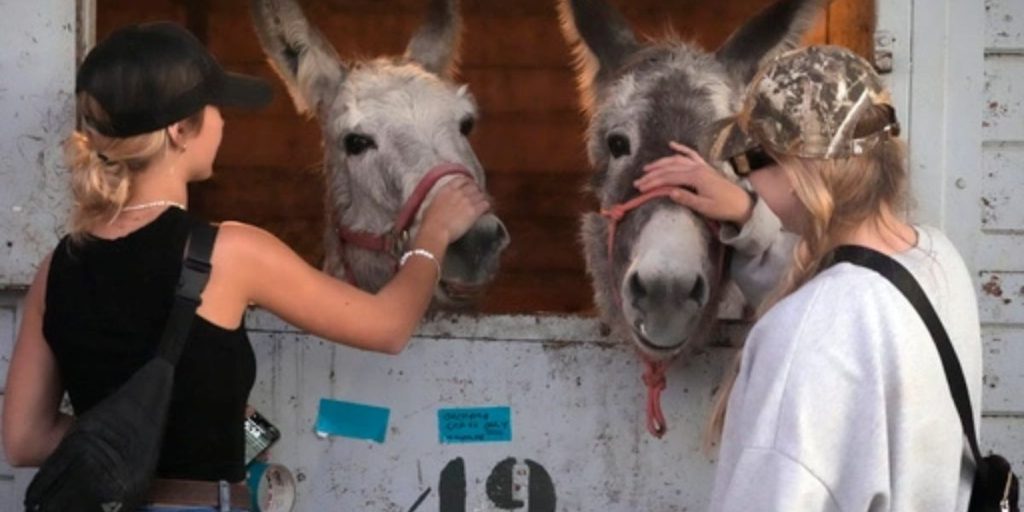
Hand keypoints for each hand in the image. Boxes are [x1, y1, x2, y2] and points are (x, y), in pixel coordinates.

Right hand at [421, 177, 489, 243]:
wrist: (436, 230)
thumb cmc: (430, 222)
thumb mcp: (431, 206)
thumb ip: (439, 201)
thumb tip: (439, 204)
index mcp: (447, 189)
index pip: (461, 179)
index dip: (468, 182)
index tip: (470, 185)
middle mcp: (459, 192)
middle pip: (473, 187)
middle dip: (477, 191)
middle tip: (479, 196)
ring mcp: (467, 200)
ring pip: (481, 195)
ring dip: (484, 198)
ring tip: (485, 203)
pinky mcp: (474, 211)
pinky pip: (486, 204)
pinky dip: (488, 207)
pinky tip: (488, 210)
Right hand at [635, 141, 753, 224]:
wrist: (742, 205)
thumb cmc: (724, 208)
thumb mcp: (704, 207)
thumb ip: (687, 199)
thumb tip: (669, 192)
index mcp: (696, 177)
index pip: (669, 178)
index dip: (653, 183)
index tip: (641, 188)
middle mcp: (697, 168)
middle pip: (670, 169)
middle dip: (652, 175)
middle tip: (638, 182)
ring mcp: (701, 166)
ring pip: (677, 160)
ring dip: (661, 163)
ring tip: (647, 169)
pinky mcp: (705, 167)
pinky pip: (691, 154)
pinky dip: (681, 149)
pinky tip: (671, 145)